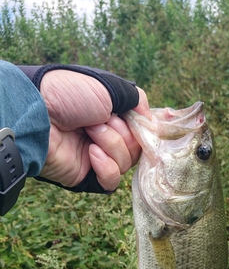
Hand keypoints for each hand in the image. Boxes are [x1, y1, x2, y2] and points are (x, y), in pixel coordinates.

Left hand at [39, 70, 150, 190]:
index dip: (143, 128)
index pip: (140, 130)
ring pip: (126, 163)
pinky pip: (111, 182)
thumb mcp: (109, 86)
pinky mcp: (87, 177)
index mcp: (111, 116)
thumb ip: (136, 99)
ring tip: (89, 132)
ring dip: (111, 145)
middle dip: (122, 134)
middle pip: (136, 148)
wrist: (38, 113)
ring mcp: (97, 158)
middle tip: (100, 121)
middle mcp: (106, 137)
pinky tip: (92, 153)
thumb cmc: (69, 94)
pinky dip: (106, 167)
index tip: (142, 122)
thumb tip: (150, 118)